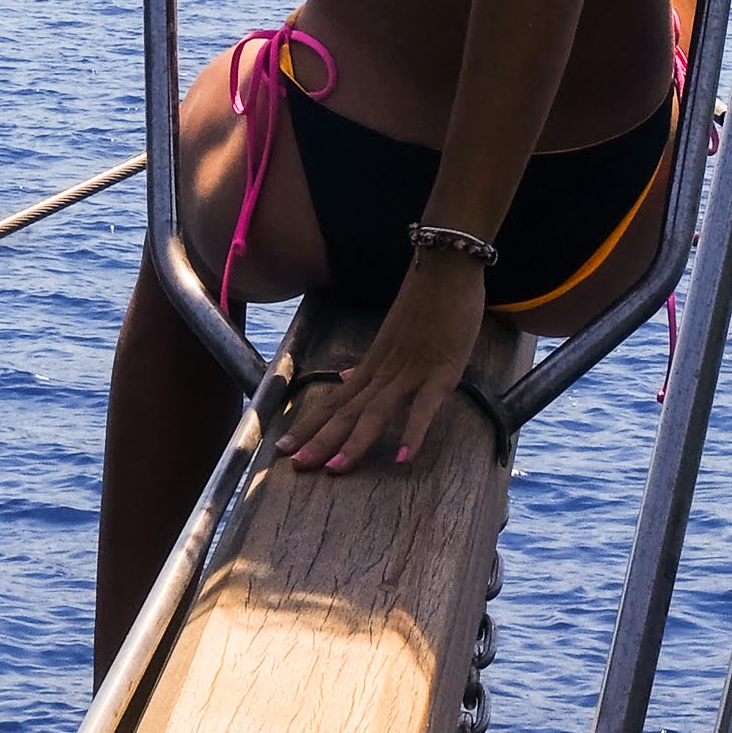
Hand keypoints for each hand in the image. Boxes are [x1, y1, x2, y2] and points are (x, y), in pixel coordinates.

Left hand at [278, 248, 486, 472]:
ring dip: (355, 441)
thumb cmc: (424, 298)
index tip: (284, 449)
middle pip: (347, 410)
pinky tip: (402, 457)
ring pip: (376, 411)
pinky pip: (424, 406)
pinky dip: (413, 431)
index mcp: (373, 364)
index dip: (310, 426)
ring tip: (335, 469)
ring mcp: (410, 372)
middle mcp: (383, 371)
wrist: (447, 262)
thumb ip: (369, 361)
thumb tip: (345, 377)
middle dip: (321, 439)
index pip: (335, 400)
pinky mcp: (440, 372)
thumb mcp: (391, 333)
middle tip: (296, 467)